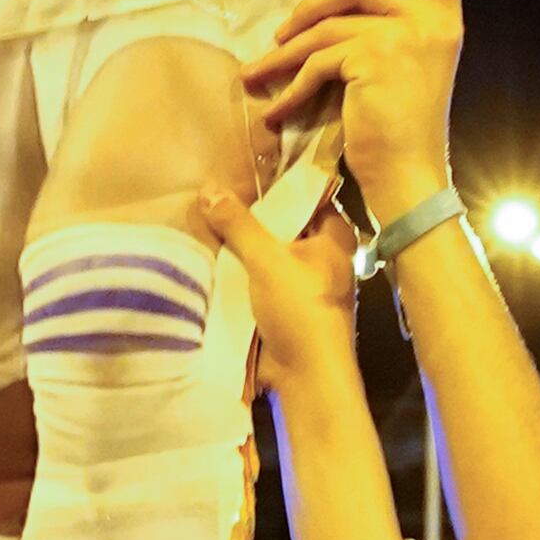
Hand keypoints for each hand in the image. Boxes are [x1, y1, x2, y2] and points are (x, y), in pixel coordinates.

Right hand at [193, 181, 364, 418]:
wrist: (306, 375)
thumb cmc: (300, 309)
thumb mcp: (267, 259)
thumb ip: (238, 223)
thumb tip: (208, 187)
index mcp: (334, 235)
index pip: (306, 194)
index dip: (277, 179)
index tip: (243, 164)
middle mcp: (322, 253)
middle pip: (282, 222)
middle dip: (251, 212)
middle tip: (215, 188)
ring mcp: (303, 280)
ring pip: (267, 250)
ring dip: (241, 242)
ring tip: (205, 215)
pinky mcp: (284, 303)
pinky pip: (258, 275)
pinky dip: (238, 268)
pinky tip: (210, 253)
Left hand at [237, 0, 463, 218]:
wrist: (409, 178)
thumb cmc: (403, 133)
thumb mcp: (409, 69)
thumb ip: (391, 31)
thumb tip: (334, 8)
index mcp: (446, 20)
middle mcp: (431, 21)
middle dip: (312, 7)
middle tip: (280, 34)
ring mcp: (404, 35)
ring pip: (329, 26)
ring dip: (286, 53)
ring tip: (259, 74)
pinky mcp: (372, 56)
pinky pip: (319, 60)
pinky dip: (292, 86)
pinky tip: (277, 110)